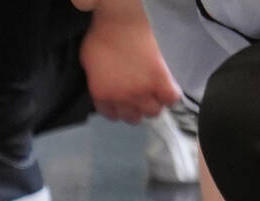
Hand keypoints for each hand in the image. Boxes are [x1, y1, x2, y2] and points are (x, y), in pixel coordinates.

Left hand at [78, 4, 180, 122]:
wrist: (120, 25)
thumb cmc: (100, 38)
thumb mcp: (88, 65)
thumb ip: (97, 79)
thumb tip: (104, 81)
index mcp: (101, 95)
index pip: (111, 114)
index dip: (119, 111)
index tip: (124, 106)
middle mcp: (121, 98)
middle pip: (134, 117)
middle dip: (137, 110)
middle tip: (141, 100)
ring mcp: (141, 91)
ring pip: (153, 111)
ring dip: (155, 105)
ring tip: (156, 96)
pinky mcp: (159, 80)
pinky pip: (171, 98)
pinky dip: (172, 97)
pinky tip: (169, 91)